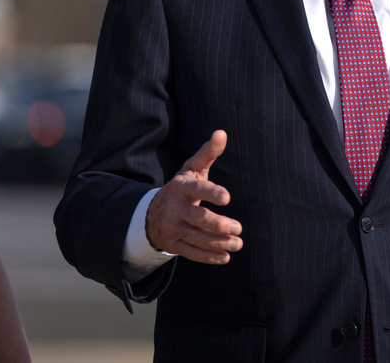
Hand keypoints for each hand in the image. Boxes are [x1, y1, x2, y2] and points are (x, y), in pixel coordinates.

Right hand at [145, 130, 242, 263]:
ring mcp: (172, 227)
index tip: (228, 198)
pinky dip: (207, 256)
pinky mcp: (172, 244)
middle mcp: (175, 207)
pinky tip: (225, 257)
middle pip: (197, 218)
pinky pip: (190, 252)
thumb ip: (208, 153)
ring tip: (237, 243)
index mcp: (181, 186)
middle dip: (218, 224)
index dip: (211, 193)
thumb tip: (222, 132)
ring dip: (217, 242)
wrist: (151, 212)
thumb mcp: (192, 168)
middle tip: (238, 228)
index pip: (197, 189)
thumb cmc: (182, 187)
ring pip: (195, 237)